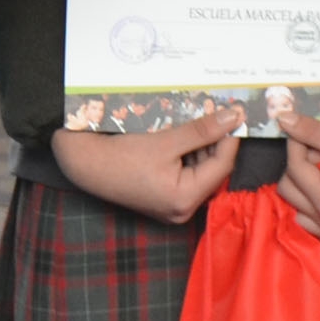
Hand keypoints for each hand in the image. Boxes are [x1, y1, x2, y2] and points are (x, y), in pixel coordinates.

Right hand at [50, 106, 242, 224]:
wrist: (85, 164)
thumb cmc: (121, 155)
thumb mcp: (165, 140)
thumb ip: (202, 130)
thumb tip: (233, 117)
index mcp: (185, 200)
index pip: (222, 165)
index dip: (230, 137)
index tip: (234, 113)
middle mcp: (182, 209)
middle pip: (213, 169)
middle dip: (216, 140)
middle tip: (219, 111)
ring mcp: (173, 205)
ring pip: (201, 169)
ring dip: (203, 144)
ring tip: (201, 118)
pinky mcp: (165, 197)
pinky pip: (187, 173)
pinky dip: (189, 153)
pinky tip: (186, 133)